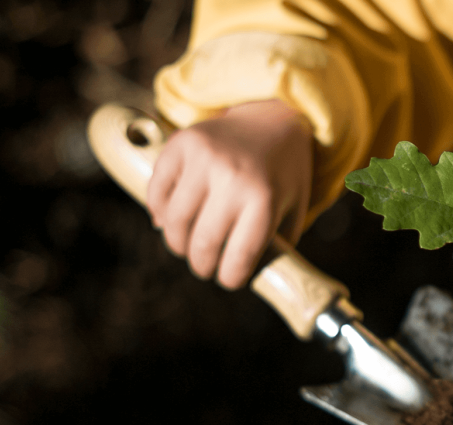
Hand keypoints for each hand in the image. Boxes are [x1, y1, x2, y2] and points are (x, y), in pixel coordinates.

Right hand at [146, 99, 313, 289]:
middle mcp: (232, 179)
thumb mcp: (294, 208)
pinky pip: (158, 192)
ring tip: (187, 248)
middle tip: (204, 268)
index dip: (230, 278)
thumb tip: (253, 280)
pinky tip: (171, 221)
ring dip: (178, 244)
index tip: (228, 280)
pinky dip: (160, 213)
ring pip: (175, 222)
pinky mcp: (180, 145)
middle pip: (202, 243)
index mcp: (265, 199)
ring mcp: (203, 159)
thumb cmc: (284, 172)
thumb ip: (279, 244)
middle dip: (201, 265)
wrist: (271, 116)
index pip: (239, 257)